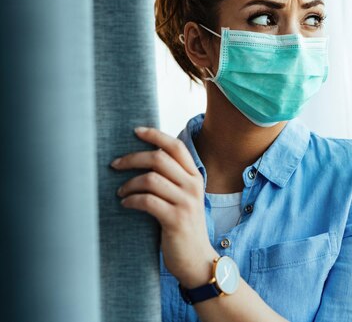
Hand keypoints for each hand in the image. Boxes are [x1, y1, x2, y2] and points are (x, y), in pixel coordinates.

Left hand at [111, 126, 217, 287]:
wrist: (197, 258)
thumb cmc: (184, 226)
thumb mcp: (185, 198)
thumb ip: (173, 179)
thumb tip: (144, 159)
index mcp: (195, 177)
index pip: (176, 147)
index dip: (155, 135)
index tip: (135, 131)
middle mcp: (193, 186)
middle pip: (159, 159)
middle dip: (132, 158)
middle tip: (115, 164)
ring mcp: (186, 202)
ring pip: (151, 178)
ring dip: (129, 183)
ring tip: (120, 191)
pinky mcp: (176, 219)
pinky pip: (147, 201)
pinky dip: (131, 200)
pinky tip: (125, 203)